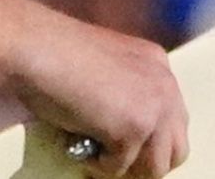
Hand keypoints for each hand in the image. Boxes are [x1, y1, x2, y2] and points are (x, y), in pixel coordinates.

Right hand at [10, 16, 190, 178]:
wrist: (37, 48)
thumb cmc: (56, 55)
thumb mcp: (107, 71)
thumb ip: (127, 95)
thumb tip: (128, 140)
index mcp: (158, 65)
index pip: (173, 122)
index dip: (149, 142)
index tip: (121, 148)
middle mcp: (165, 84)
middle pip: (177, 149)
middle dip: (146, 163)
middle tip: (113, 160)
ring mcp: (153, 107)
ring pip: (155, 167)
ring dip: (123, 167)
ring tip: (92, 150)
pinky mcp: (133, 128)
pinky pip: (119, 168)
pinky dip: (95, 164)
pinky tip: (76, 141)